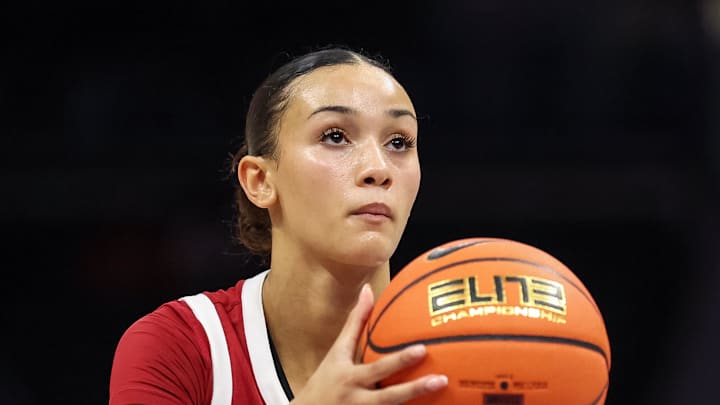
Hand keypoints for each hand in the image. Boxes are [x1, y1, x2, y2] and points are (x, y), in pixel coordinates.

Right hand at [291, 284, 447, 404]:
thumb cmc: (327, 379)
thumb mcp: (337, 352)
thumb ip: (355, 323)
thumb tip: (368, 289)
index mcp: (351, 377)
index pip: (378, 368)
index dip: (399, 360)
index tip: (422, 350)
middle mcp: (358, 398)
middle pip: (389, 396)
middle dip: (414, 389)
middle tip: (441, 379)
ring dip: (415, 401)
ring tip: (441, 390)